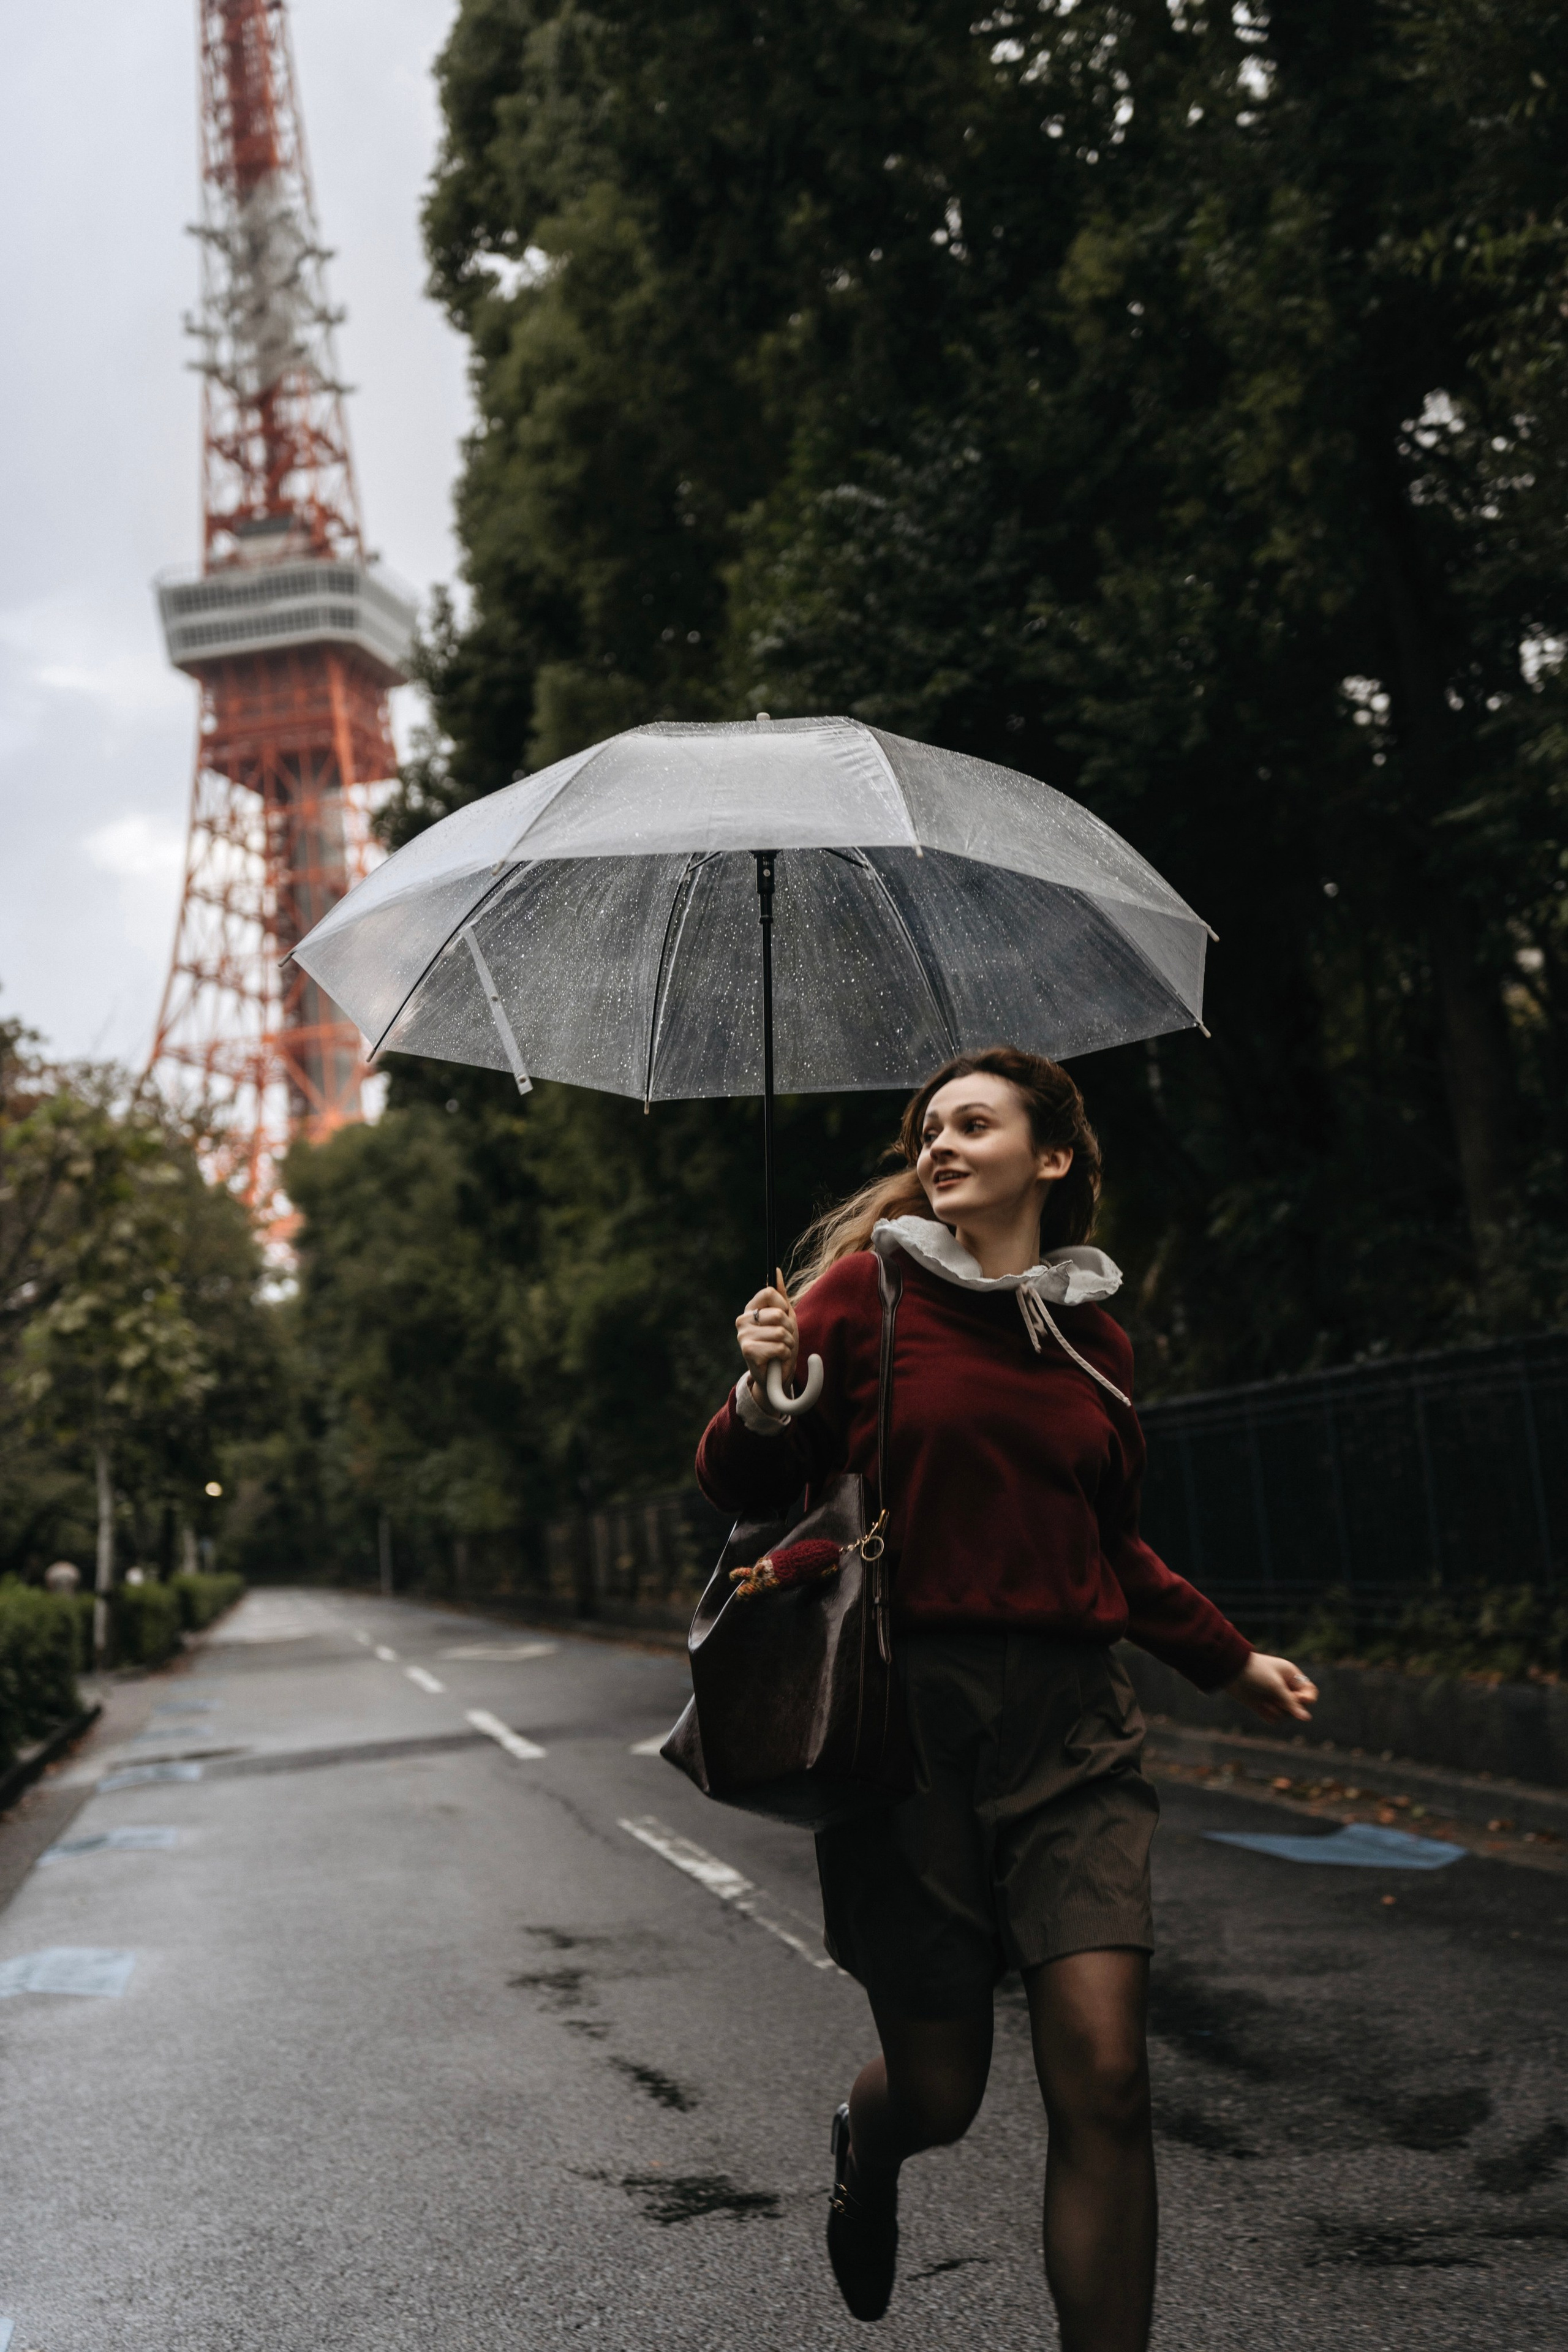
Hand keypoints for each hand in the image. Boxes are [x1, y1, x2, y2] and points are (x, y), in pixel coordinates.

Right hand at [735, 1270, 798, 1400]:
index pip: (769, 1292)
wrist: (776, 1375)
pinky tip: (776, 1360)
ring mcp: (743, 1335)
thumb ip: (780, 1295)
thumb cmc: (781, 1343)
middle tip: (783, 1339)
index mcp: (751, 1309)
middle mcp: (743, 1320)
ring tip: (780, 1350)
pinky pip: (779, 1347)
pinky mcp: (748, 1351)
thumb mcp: (785, 1317)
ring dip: (788, 1344)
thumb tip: (776, 1270)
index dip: (783, 1305)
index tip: (784, 1317)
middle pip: (778, 1314)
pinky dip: (784, 1355)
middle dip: (789, 1329)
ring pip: (781, 1332)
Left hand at [1224, 1652, 1317, 1723]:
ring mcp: (1275, 1698)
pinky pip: (1275, 1719)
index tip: (1297, 1699)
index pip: (1310, 1693)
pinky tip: (1260, 1707)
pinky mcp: (1264, 1706)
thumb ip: (1291, 1702)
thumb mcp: (1275, 1685)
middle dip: (1289, 1707)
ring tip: (1266, 1703)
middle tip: (1278, 1701)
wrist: (1230, 1671)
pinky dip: (1269, 1715)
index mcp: (1292, 1677)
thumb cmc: (1255, 1671)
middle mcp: (1286, 1688)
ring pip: (1287, 1715)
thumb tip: (1307, 1719)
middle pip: (1299, 1708)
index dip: (1307, 1699)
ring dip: (1278, 1712)